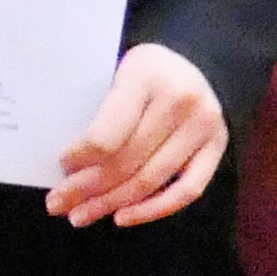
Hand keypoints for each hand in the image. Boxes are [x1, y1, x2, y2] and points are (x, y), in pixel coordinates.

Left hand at [50, 41, 226, 226]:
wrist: (196, 58)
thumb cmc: (144, 70)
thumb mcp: (115, 72)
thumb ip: (98, 112)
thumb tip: (67, 168)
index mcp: (145, 76)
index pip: (107, 136)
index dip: (79, 160)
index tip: (61, 169)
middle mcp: (180, 101)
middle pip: (126, 162)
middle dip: (86, 190)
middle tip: (58, 205)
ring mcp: (203, 125)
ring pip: (150, 181)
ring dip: (111, 204)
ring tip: (81, 215)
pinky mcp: (218, 146)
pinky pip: (187, 191)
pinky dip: (153, 210)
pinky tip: (123, 217)